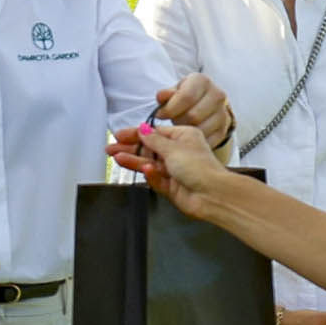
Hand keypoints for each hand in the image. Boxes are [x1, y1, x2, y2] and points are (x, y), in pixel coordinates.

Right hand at [112, 119, 244, 219]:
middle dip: (130, 148)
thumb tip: (142, 129)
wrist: (213, 195)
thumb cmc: (201, 168)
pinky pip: (155, 179)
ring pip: (149, 164)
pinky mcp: (172, 187)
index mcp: (183, 137)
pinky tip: (144, 170)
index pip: (154, 133)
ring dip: (134, 160)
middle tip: (112, 148)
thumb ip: (153, 140)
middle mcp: (179, 153)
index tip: (120, 135)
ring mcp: (175, 171)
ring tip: (118, 158)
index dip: (136, 134)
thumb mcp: (173, 148)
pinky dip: (149, 175)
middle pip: (149, 149)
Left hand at [154, 73, 233, 148]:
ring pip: (200, 130)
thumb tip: (162, 96)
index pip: (186, 97)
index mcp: (202, 81)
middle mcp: (217, 95)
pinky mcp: (223, 130)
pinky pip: (206, 141)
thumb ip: (166, 94)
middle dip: (177, 121)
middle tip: (171, 122)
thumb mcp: (174, 91)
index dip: (170, 108)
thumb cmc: (185, 96)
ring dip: (185, 133)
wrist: (205, 105)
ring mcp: (223, 113)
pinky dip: (193, 142)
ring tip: (179, 127)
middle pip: (193, 115)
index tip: (160, 115)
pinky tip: (187, 136)